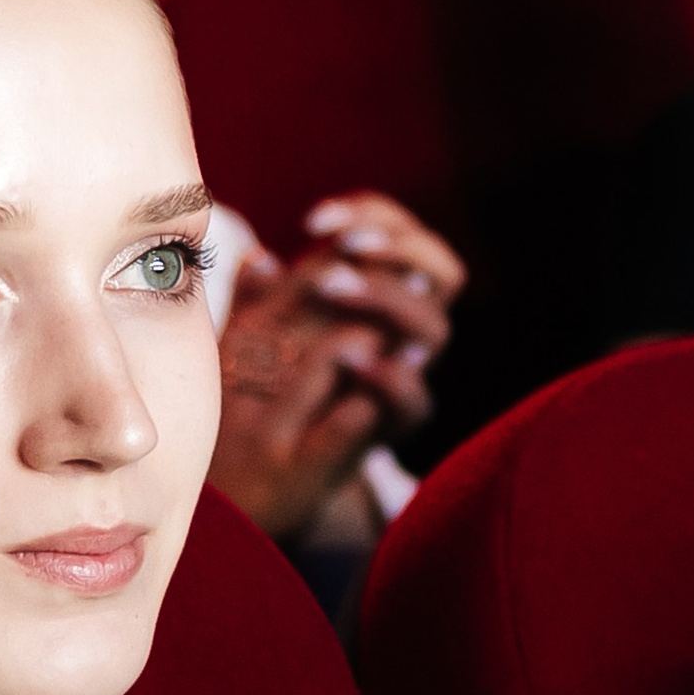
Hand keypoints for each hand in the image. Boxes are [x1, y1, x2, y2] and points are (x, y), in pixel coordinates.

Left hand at [207, 189, 463, 544]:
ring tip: (329, 287)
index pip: (404, 237)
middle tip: (342, 247)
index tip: (315, 219)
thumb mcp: (249, 335)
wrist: (256, 479)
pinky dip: (387, 375)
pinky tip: (349, 356)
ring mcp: (401, 380)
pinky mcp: (388, 429)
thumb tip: (258, 259)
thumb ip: (259, 298)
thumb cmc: (257, 390)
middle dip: (399, 248)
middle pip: (444, 272)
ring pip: (435, 328)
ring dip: (388, 299)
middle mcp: (402, 335)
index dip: (374, 215)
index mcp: (377, 299)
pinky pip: (413, 401)